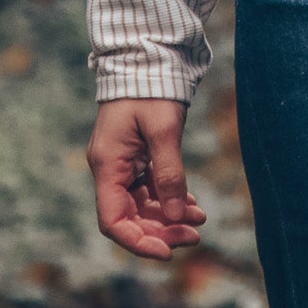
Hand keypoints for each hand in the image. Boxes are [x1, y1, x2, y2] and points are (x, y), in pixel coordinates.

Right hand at [86, 97, 208, 259]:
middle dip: (160, 231)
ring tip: (200, 220)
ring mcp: (123, 163)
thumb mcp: (163, 128)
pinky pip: (150, 189)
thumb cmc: (151, 87)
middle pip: (129, 217)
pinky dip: (170, 198)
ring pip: (142, 205)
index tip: (166, 253)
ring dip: (169, 216)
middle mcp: (110, 168)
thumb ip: (169, 172)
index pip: (112, 220)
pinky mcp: (136, 157)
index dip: (137, 242)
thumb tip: (176, 215)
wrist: (148, 55)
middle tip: (193, 236)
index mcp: (107, 164)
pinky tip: (192, 205)